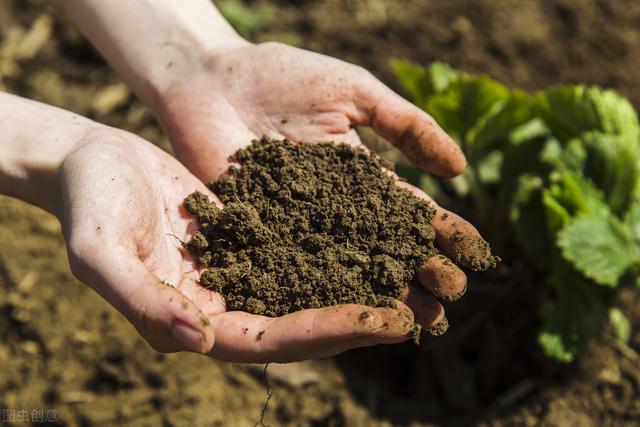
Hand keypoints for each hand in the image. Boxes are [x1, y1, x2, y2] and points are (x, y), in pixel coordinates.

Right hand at [59, 128, 414, 361]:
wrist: (94, 161)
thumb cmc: (89, 204)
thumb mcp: (100, 252)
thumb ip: (142, 300)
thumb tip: (198, 339)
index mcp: (195, 322)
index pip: (273, 340)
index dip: (332, 333)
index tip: (390, 321)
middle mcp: (225, 306)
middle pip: (304, 323)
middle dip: (364, 318)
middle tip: (424, 308)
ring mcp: (240, 273)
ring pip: (311, 288)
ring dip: (363, 286)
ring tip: (418, 278)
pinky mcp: (251, 240)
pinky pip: (302, 249)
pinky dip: (340, 248)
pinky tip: (378, 238)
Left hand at [157, 42, 493, 330]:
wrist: (212, 79)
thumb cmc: (284, 77)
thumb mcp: (355, 93)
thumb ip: (405, 126)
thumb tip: (460, 169)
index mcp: (361, 179)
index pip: (409, 213)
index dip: (442, 235)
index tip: (475, 256)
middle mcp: (334, 212)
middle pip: (384, 250)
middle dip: (420, 274)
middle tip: (450, 300)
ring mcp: (297, 229)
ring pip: (347, 269)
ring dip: (382, 294)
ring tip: (417, 320)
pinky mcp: (258, 238)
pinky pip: (294, 270)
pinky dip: (323, 294)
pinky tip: (350, 315)